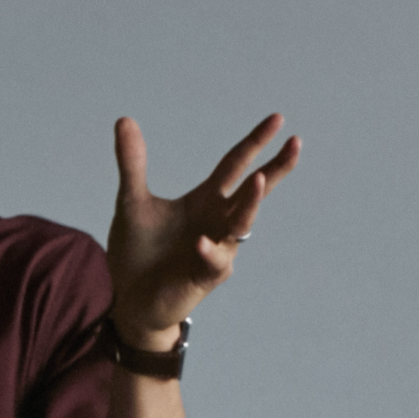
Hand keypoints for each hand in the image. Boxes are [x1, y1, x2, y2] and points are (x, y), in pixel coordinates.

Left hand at [107, 111, 298, 342]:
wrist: (129, 298)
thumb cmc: (138, 251)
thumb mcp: (132, 202)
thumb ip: (132, 163)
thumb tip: (124, 120)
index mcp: (206, 200)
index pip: (237, 164)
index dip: (256, 142)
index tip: (277, 119)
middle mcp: (218, 222)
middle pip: (254, 191)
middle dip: (275, 168)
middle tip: (295, 144)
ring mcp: (217, 249)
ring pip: (242, 224)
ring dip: (250, 204)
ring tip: (256, 181)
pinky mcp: (205, 277)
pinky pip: (215, 261)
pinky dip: (209, 251)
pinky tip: (201, 243)